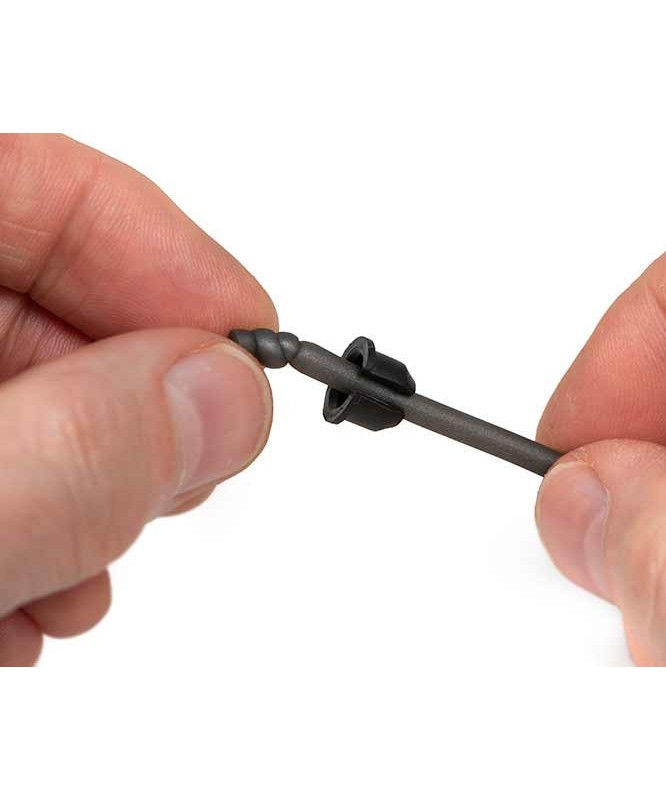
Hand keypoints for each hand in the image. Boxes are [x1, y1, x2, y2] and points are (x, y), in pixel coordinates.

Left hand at [0, 135, 275, 664]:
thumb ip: (75, 455)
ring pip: (44, 391)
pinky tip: (38, 592)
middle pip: (63, 301)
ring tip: (89, 574)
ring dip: (97, 486)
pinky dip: (41, 523)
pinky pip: (6, 454)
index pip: (60, 195)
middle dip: (145, 404)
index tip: (260, 360)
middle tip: (183, 484)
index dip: (182, 272)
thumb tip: (225, 402)